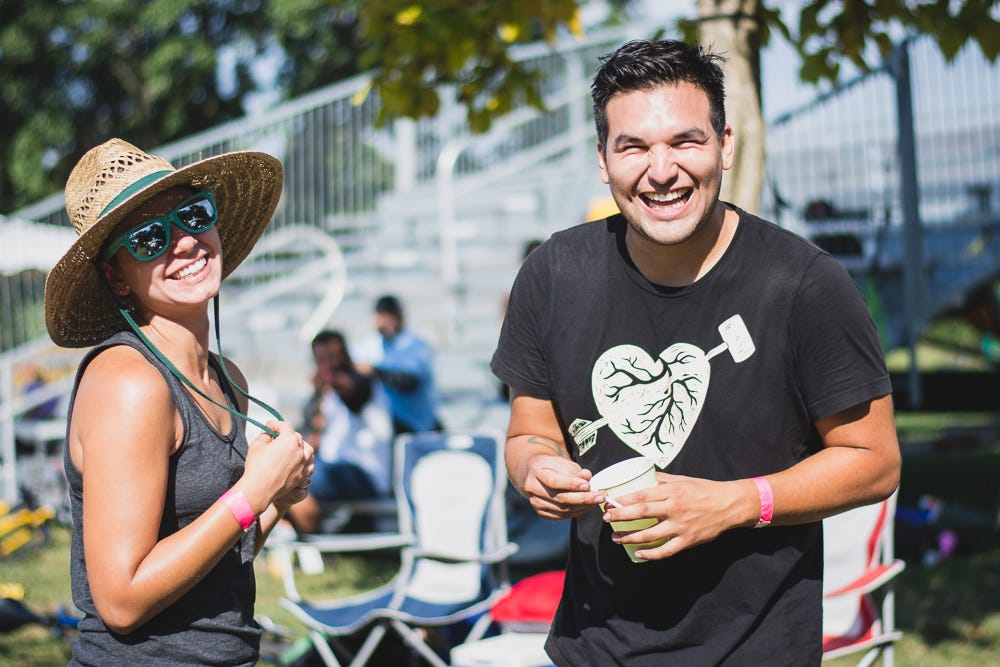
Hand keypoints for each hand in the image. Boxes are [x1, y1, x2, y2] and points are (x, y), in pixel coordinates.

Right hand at [241, 421, 314, 511]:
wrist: (259, 489)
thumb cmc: (256, 466)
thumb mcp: (256, 445)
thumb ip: (264, 436)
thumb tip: (268, 433)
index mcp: (289, 440)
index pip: (284, 426)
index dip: (275, 424)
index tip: (269, 426)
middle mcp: (299, 450)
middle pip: (297, 437)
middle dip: (287, 435)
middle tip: (278, 437)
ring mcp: (303, 464)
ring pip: (308, 450)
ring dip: (302, 446)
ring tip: (294, 448)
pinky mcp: (302, 476)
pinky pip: (310, 466)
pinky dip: (307, 461)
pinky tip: (302, 461)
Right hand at [521, 455, 600, 519]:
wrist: (539, 474)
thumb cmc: (555, 466)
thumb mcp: (565, 463)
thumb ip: (577, 471)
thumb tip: (588, 478)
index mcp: (537, 470)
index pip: (554, 481)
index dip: (572, 485)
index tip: (588, 485)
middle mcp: (533, 488)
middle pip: (560, 498)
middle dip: (583, 498)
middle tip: (601, 496)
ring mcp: (535, 502)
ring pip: (562, 509)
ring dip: (583, 506)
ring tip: (597, 500)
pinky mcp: (541, 513)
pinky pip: (562, 516)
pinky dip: (577, 512)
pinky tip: (587, 506)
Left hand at [603, 474, 753, 559]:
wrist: (730, 505)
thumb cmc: (704, 489)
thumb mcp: (682, 480)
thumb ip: (661, 480)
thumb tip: (641, 478)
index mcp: (672, 492)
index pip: (641, 496)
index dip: (622, 499)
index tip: (608, 501)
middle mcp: (675, 509)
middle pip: (641, 513)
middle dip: (620, 517)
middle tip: (605, 518)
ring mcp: (681, 527)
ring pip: (650, 535)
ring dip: (630, 538)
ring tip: (616, 538)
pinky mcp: (688, 540)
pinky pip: (666, 551)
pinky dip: (650, 554)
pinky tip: (638, 554)